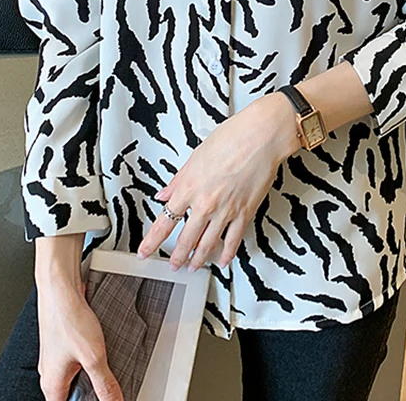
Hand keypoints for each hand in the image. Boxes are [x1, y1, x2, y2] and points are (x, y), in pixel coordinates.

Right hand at [35, 237, 123, 400]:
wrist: (59, 288)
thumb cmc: (67, 318)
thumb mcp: (93, 356)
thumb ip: (105, 383)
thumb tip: (115, 400)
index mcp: (52, 385)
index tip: (102, 397)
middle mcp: (50, 373)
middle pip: (73, 393)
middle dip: (91, 390)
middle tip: (107, 382)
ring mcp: (55, 357)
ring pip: (75, 374)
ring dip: (90, 371)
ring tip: (105, 362)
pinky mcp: (62, 342)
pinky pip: (75, 357)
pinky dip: (88, 356)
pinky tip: (100, 345)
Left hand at [137, 91, 301, 270]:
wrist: (261, 137)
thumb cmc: (232, 138)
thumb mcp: (196, 156)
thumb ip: (178, 179)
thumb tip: (165, 193)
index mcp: (189, 187)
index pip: (164, 221)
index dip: (152, 241)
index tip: (144, 252)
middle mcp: (205, 203)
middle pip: (185, 239)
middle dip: (176, 256)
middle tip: (172, 265)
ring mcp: (225, 211)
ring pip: (207, 244)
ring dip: (198, 260)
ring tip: (192, 267)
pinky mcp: (245, 213)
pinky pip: (233, 240)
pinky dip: (226, 254)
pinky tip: (222, 260)